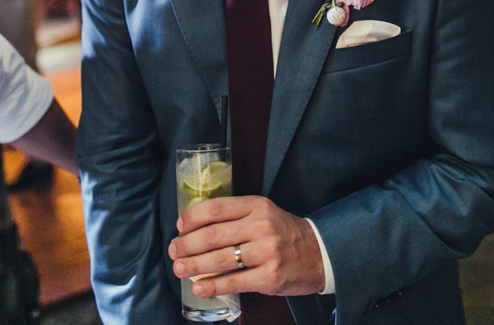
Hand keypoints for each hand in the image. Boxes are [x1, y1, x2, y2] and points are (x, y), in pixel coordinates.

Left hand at [168, 196, 323, 298]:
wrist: (319, 254)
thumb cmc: (284, 233)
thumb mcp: (264, 213)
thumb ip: (236, 216)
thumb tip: (196, 228)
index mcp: (258, 206)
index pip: (217, 208)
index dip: (193, 218)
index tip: (179, 227)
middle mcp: (262, 226)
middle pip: (214, 235)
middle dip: (188, 245)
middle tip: (174, 251)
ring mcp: (268, 252)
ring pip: (221, 259)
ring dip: (194, 266)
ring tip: (179, 269)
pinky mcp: (270, 277)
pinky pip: (235, 281)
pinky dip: (213, 286)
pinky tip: (199, 288)